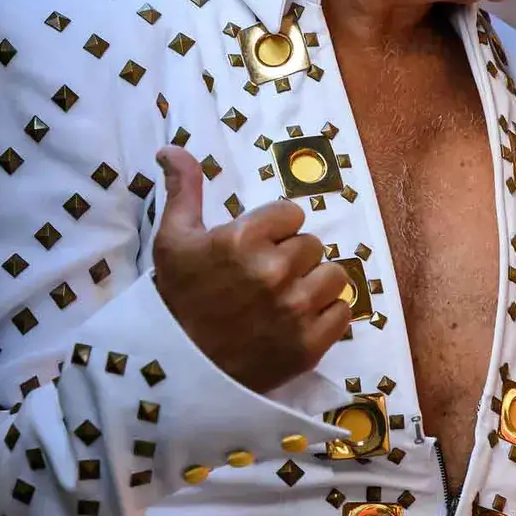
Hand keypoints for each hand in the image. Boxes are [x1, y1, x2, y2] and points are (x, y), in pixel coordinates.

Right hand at [149, 145, 350, 393]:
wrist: (180, 368)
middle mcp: (274, 271)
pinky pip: (343, 313)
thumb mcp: (172, 240)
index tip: (256, 247)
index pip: (291, 214)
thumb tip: (172, 147)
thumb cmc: (177, 299)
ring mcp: (296, 310)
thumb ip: (183, 190)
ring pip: (333, 276)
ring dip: (314, 283)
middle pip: (312, 244)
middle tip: (266, 277)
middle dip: (293, 257)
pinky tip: (299, 320)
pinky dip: (327, 315)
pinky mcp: (310, 345)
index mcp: (243, 239)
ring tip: (286, 297)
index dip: (275, 230)